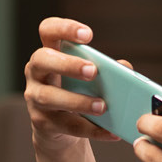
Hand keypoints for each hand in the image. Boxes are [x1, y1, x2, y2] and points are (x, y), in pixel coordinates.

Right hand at [23, 17, 127, 153]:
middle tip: (93, 71)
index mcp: (50, 52)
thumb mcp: (91, 78)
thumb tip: (126, 69)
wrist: (61, 130)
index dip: (64, 28)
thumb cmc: (78, 92)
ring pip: (49, 97)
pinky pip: (66, 125)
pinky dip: (91, 130)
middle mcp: (36, 72)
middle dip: (67, 64)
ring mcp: (35, 97)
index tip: (88, 35)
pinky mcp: (41, 122)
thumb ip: (108, 70)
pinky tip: (111, 132)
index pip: (48, 30)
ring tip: (102, 106)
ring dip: (78, 101)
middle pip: (42, 59)